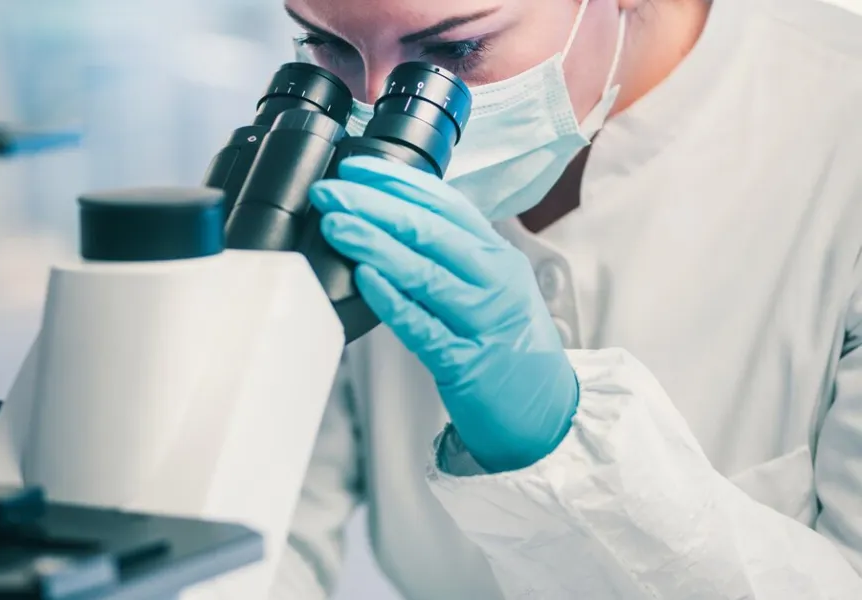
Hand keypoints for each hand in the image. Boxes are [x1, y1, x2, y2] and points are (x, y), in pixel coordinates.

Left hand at [310, 156, 578, 472]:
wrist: (546, 415)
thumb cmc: (506, 346)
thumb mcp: (491, 287)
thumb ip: (451, 255)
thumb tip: (391, 218)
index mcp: (496, 256)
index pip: (446, 204)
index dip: (399, 182)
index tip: (356, 167)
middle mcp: (494, 281)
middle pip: (431, 231)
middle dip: (375, 204)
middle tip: (330, 190)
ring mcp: (482, 321)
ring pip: (425, 272)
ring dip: (375, 244)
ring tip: (336, 225)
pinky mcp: (466, 363)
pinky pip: (423, 326)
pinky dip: (393, 300)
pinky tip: (365, 280)